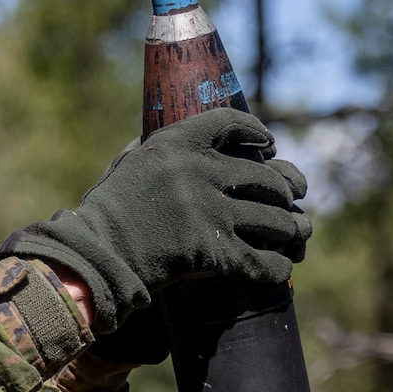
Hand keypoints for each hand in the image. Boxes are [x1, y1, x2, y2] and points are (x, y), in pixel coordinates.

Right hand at [1, 108, 310, 337]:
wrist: (97, 254)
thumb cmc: (111, 211)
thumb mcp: (134, 162)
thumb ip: (166, 146)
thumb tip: (198, 138)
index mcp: (179, 141)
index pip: (234, 123)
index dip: (259, 133)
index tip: (270, 146)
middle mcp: (199, 171)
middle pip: (265, 176)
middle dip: (285, 190)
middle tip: (291, 199)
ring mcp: (209, 211)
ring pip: (274, 219)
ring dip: (290, 229)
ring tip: (295, 233)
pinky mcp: (213, 252)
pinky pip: (263, 259)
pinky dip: (276, 265)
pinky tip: (280, 268)